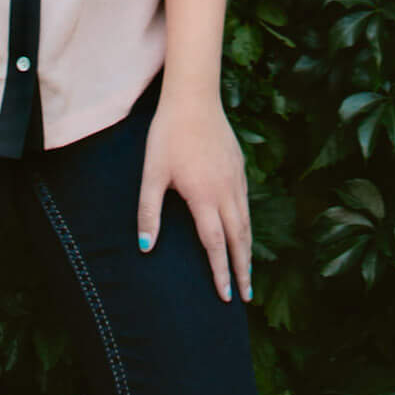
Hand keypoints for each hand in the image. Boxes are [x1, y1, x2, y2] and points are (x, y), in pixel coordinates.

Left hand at [137, 89, 251, 303]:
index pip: (216, 244)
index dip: (220, 272)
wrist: (193, 97)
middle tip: (245, 297)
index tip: (224, 296)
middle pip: (239, 239)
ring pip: (247, 222)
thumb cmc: (168, 134)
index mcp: (204, 196)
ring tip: (248, 273)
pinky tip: (244, 232)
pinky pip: (246, 204)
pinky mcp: (238, 166)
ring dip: (248, 251)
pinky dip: (248, 226)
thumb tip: (145, 248)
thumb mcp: (152, 173)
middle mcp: (226, 191)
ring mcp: (235, 178)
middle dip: (242, 270)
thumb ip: (148, 211)